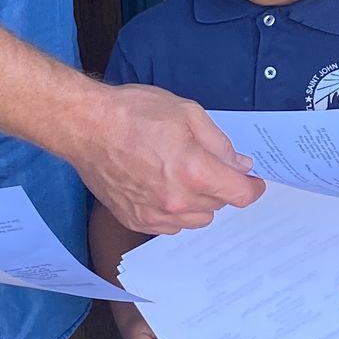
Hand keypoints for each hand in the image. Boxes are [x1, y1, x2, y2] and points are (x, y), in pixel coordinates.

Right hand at [76, 84, 258, 233]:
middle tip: (204, 163)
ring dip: (198, 201)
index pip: (241, 194)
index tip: (251, 180)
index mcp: (195, 172)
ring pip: (197, 219)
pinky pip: (171, 226)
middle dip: (220, 185)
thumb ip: (219, 143)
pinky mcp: (136, 221)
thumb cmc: (134, 113)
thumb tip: (239, 165)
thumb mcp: (187, 113)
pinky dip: (174, 211)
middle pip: (220, 205)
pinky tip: (161, 187)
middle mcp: (178, 201)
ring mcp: (155, 215)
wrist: (86, 127)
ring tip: (179, 175)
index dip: (252, 186)